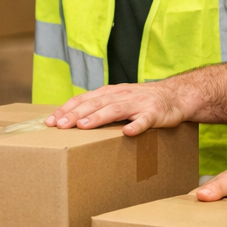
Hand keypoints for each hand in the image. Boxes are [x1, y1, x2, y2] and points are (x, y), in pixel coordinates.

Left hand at [45, 82, 188, 135]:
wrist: (175, 96)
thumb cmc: (142, 101)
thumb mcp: (119, 100)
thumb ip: (99, 107)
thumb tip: (70, 119)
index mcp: (110, 93)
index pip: (84, 99)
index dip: (67, 109)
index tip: (50, 121)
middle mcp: (122, 96)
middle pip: (96, 103)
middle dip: (76, 114)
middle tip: (60, 125)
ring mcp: (139, 104)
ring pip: (116, 109)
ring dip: (99, 117)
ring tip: (84, 126)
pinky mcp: (155, 114)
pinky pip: (145, 120)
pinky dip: (137, 126)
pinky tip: (128, 133)